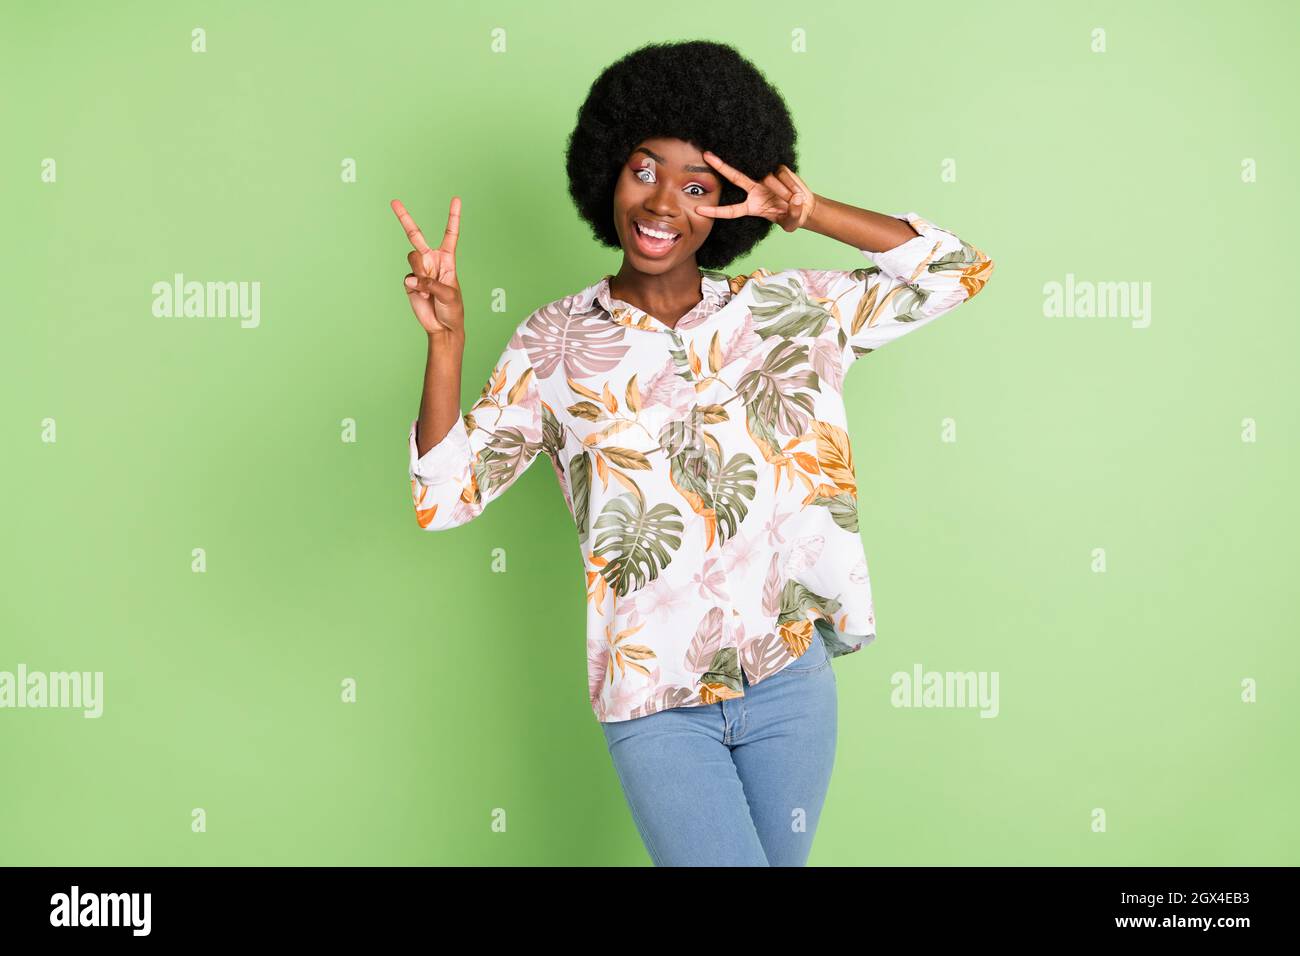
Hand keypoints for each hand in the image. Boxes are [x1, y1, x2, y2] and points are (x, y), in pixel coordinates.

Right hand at [391, 197, 463, 335]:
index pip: (450, 234)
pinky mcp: (410, 282)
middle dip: (404, 217)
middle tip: (394, 201)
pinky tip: (421, 294)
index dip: (453, 217)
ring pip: (412, 258)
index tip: (456, 199)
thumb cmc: (453, 310)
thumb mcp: (449, 295)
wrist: (443, 327)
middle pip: (415, 235)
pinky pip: (408, 277)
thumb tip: (412, 279)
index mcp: (447, 259)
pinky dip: (415, 285)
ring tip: (427, 288)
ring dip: (419, 272)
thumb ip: (432, 284)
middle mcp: (432, 260)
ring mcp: (419, 270)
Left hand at [696, 151, 816, 232]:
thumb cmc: (792, 216)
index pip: (731, 210)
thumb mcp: (792, 222)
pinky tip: (797, 191)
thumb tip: (796, 201)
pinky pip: (782, 174)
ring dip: (783, 190)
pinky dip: (790, 184)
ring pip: (769, 178)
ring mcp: (765, 178)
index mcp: (752, 207)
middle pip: (734, 177)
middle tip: (706, 155)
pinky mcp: (777, 168)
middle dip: (720, 166)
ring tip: (793, 199)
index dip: (716, 212)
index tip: (699, 210)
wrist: (804, 204)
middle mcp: (754, 190)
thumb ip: (793, 214)